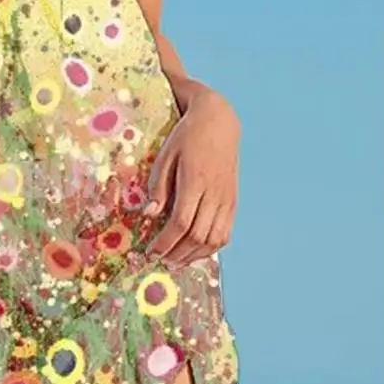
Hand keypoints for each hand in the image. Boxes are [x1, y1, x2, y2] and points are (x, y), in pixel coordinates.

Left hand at [144, 89, 239, 269]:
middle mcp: (215, 194)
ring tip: (175, 261)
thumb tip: (149, 215)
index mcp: (195, 181)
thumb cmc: (186, 137)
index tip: (150, 251)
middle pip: (198, 236)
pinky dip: (210, 248)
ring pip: (214, 240)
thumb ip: (158, 186)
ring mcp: (227, 199)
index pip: (181, 223)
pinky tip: (195, 251)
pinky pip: (225, 233)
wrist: (218, 123)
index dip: (165, 242)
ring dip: (194, 255)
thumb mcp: (165, 155)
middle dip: (177, 253)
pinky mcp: (233, 201)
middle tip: (159, 260)